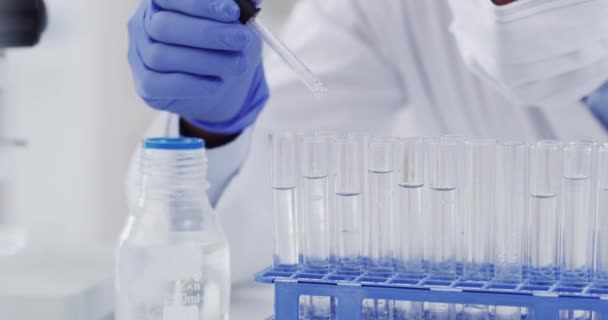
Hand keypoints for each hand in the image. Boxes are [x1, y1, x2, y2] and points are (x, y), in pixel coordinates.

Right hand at [128, 0, 268, 133]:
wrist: (221, 84)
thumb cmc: (224, 44)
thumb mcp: (236, 22)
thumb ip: (239, 6)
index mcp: (162, 2)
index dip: (200, 4)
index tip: (233, 12)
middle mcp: (144, 25)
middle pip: (164, 26)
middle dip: (207, 33)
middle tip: (241, 39)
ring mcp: (141, 55)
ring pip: (162, 56)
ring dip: (206, 61)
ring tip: (238, 65)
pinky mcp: (146, 85)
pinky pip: (160, 84)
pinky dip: (192, 85)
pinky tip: (216, 84)